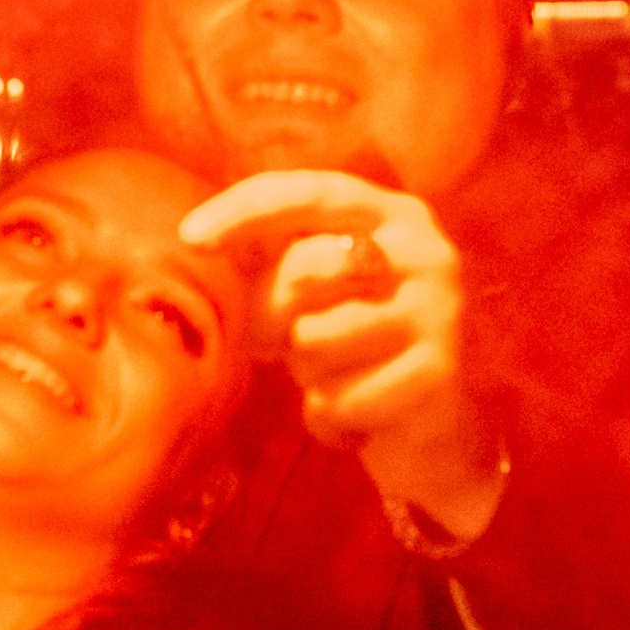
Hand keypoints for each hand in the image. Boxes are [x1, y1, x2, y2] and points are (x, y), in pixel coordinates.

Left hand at [178, 170, 504, 535]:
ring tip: (339, 383)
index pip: (310, 192)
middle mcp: (427, 252)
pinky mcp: (439, 372)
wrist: (439, 437)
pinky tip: (357, 423)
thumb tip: (199, 239)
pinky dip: (330, 419)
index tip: (189, 237)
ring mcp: (440, 310)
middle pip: (304, 270)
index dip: (245, 209)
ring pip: (314, 339)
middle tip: (288, 349)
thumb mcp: (317, 296)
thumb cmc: (361, 354)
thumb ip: (275, 261)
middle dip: (273, 320)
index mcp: (395, 216)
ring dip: (308, 376)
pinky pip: (340, 398)